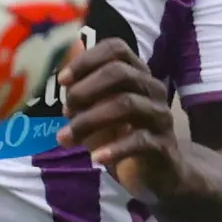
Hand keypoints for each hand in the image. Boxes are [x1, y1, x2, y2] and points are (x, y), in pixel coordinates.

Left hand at [56, 39, 188, 195]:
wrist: (156, 173)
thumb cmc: (121, 136)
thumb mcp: (95, 112)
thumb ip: (80, 91)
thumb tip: (58, 71)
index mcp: (136, 73)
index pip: (116, 49)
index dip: (86, 60)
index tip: (62, 80)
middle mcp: (151, 87)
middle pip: (119, 72)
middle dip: (84, 90)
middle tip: (64, 112)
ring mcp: (160, 114)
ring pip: (126, 104)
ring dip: (88, 121)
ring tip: (66, 139)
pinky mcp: (163, 143)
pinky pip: (139, 140)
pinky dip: (113, 149)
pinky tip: (95, 158)